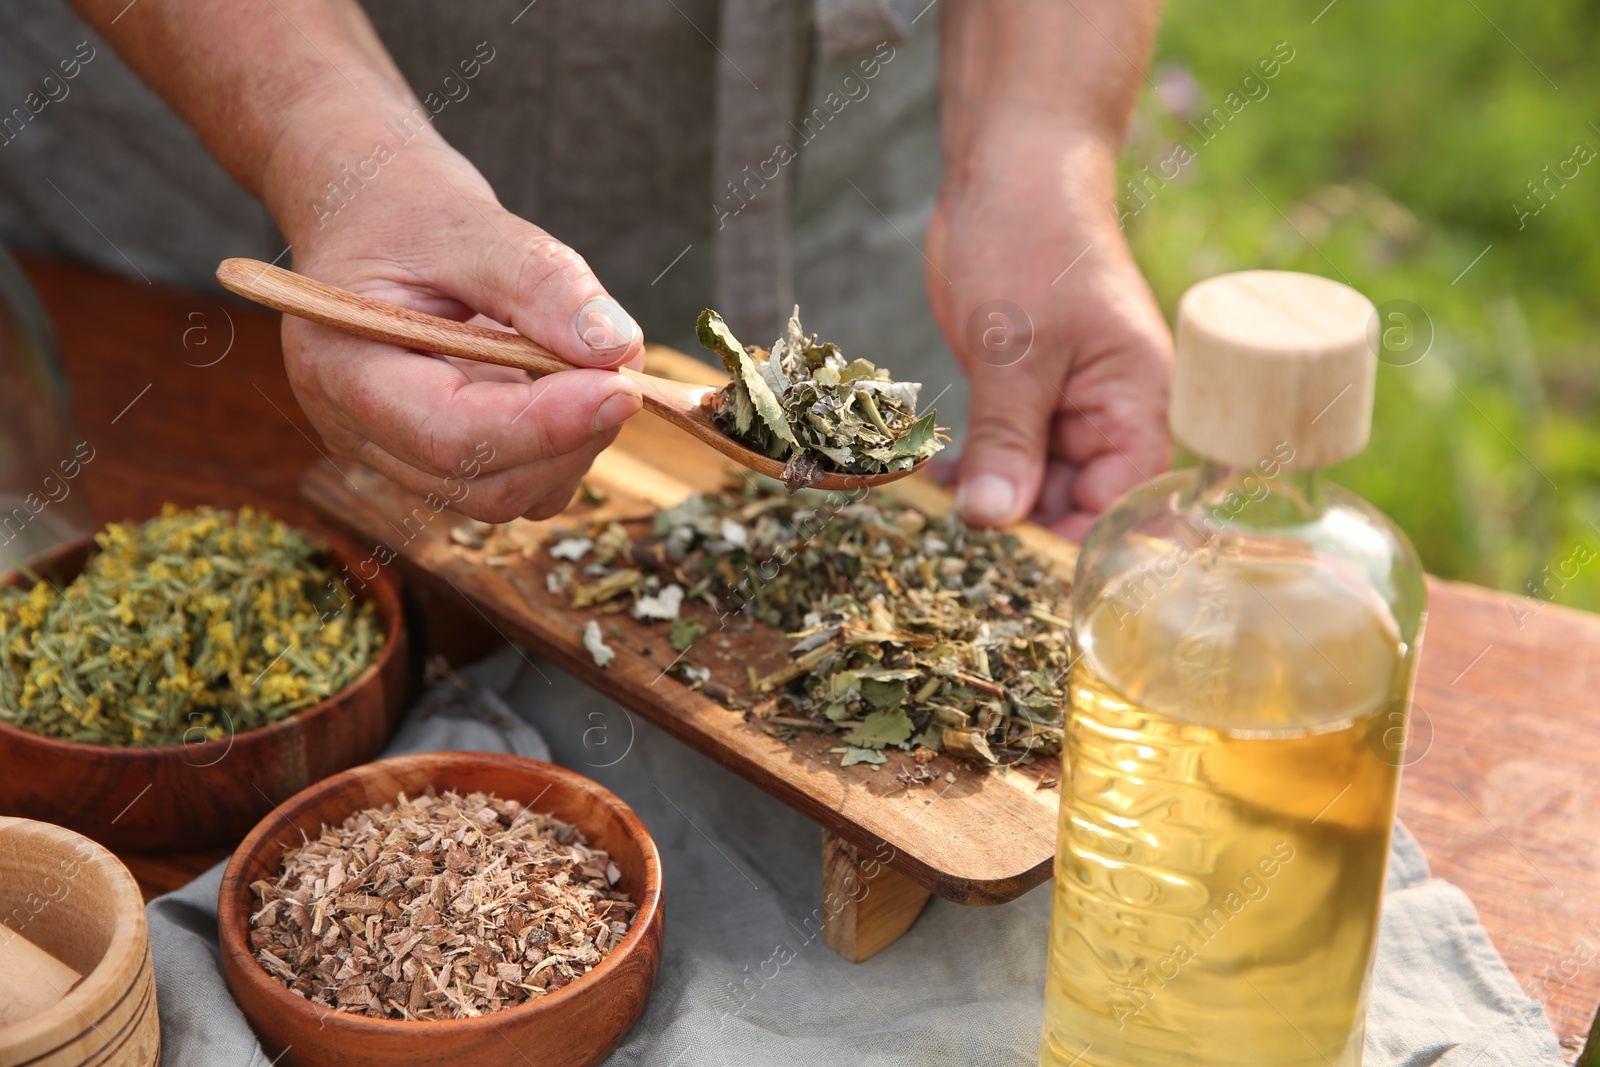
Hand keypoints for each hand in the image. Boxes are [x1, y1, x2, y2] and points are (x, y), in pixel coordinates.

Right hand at [271, 140, 644, 522]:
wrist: (369, 214)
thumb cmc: (403, 211)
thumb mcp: (470, 222)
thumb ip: (541, 282)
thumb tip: (617, 348)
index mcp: (343, 369)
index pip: (451, 437)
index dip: (546, 425)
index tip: (621, 388)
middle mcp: (360, 429)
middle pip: (484, 483)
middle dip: (570, 437)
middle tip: (621, 370)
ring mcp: (397, 452)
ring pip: (505, 493)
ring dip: (572, 444)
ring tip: (589, 364)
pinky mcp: (437, 457)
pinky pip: (513, 480)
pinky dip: (560, 445)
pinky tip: (565, 382)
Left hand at [925, 139, 1172, 540]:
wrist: (1007, 172)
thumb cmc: (1032, 241)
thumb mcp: (1014, 351)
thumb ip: (1006, 441)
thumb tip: (993, 522)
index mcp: (1140, 408)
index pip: (1123, 509)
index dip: (1076, 549)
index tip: (1017, 579)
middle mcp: (1111, 420)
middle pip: (1074, 509)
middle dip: (1019, 532)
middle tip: (955, 557)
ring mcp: (1064, 412)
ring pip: (1030, 488)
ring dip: (984, 504)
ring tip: (933, 518)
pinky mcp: (1022, 401)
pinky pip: (1001, 457)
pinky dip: (968, 472)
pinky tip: (929, 482)